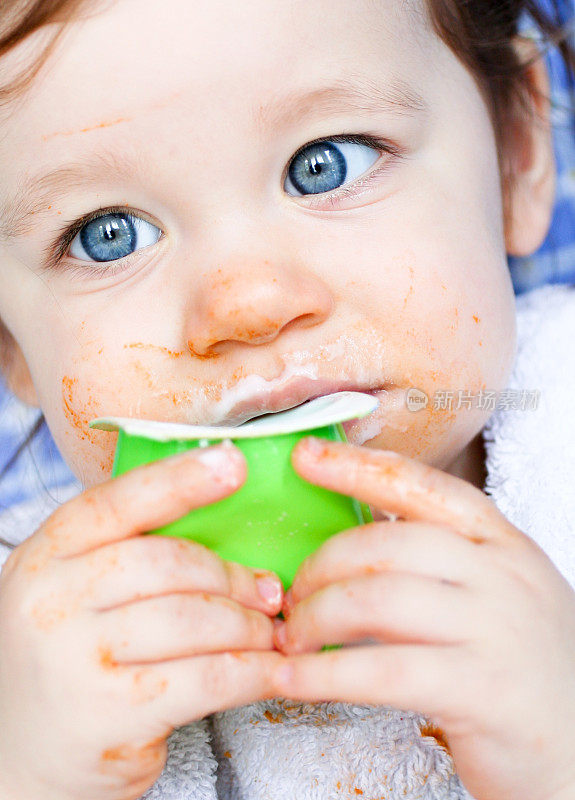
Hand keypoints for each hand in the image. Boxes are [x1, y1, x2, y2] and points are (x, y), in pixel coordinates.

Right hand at [0, 443, 284, 799]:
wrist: (18, 754)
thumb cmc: (69, 658)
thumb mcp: (75, 593)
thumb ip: (130, 557)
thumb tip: (234, 546)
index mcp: (46, 554)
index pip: (118, 502)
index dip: (181, 479)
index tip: (234, 463)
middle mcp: (52, 599)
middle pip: (168, 563)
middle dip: (231, 576)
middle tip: (267, 591)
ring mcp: (76, 658)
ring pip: (193, 619)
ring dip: (248, 625)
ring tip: (268, 633)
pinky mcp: (110, 714)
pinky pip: (206, 678)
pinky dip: (251, 672)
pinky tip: (269, 671)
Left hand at [272, 436, 574, 799]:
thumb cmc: (522, 667)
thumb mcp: (497, 594)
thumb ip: (440, 565)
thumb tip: (349, 551)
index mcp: (501, 543)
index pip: (420, 486)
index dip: (357, 467)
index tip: (306, 456)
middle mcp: (502, 575)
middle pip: (386, 543)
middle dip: (321, 565)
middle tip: (290, 595)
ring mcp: (496, 629)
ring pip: (377, 600)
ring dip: (315, 617)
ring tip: (291, 639)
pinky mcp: (482, 690)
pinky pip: (382, 671)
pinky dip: (324, 676)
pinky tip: (294, 681)